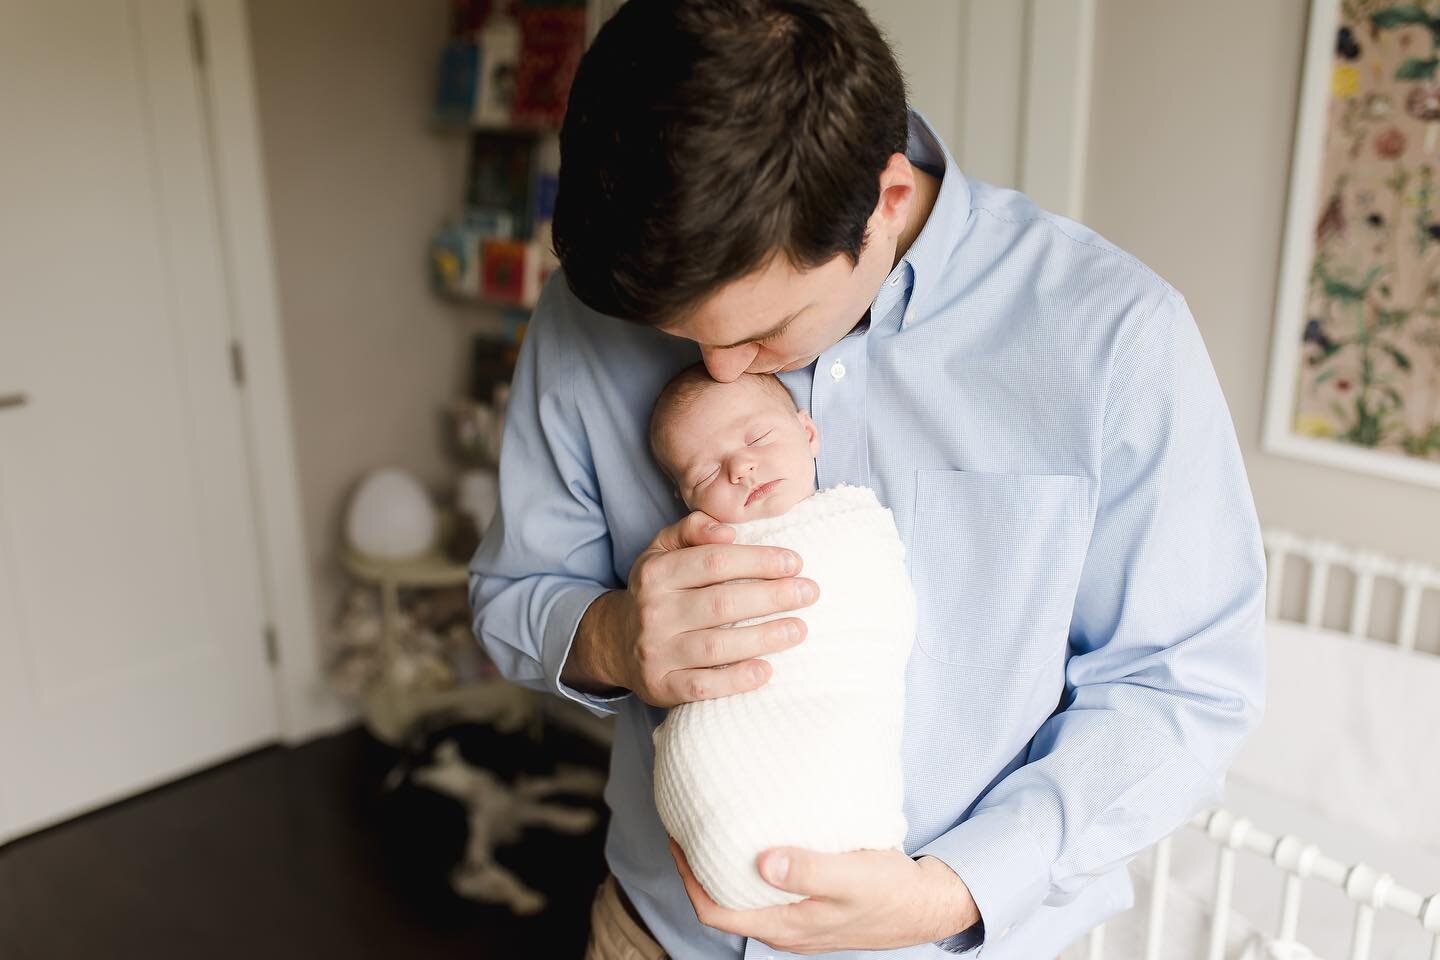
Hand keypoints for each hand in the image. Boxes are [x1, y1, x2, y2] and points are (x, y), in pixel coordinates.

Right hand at [568, 511, 816, 706]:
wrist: (616, 642)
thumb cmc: (656, 591)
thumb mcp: (662, 550)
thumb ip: (693, 530)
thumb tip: (730, 531)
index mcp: (656, 573)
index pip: (714, 561)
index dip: (758, 560)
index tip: (794, 562)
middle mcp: (654, 612)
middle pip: (722, 603)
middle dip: (772, 596)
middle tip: (809, 592)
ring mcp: (656, 651)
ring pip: (716, 645)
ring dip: (764, 638)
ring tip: (799, 629)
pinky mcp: (662, 686)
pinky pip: (703, 686)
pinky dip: (736, 680)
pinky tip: (767, 671)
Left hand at [669, 839, 979, 954]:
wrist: (925, 905)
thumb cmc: (889, 891)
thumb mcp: (851, 877)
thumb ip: (808, 871)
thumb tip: (763, 862)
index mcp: (784, 925)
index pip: (714, 910)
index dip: (688, 879)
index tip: (677, 840)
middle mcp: (783, 927)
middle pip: (721, 904)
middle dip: (697, 870)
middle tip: (687, 827)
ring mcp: (796, 920)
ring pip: (743, 897)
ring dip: (723, 868)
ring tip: (715, 828)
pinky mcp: (810, 907)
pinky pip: (766, 891)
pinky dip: (751, 868)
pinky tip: (758, 840)